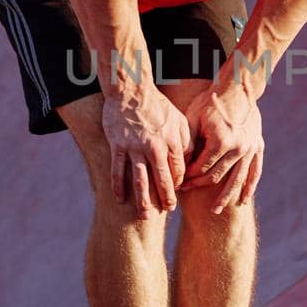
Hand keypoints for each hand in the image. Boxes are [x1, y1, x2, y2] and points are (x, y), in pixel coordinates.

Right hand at [102, 88, 192, 217]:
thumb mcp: (179, 119)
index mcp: (172, 140)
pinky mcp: (118, 145)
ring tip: (145, 216)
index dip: (178, 184)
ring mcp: (135, 147)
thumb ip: (185, 140)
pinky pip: (118, 170)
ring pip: (140, 180)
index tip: (176, 193)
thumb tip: (188, 162)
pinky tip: (119, 200)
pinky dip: (118, 187)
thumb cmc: (157, 105)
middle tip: (167, 211)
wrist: (131, 90)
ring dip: (143, 201)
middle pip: (162, 179)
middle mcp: (155, 146)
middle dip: (166, 198)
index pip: (178, 170)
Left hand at [180, 82, 263, 212]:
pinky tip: (243, 200)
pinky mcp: (258, 146)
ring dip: (226, 196)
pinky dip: (249, 186)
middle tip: (188, 192)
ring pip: (237, 179)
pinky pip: (255, 171)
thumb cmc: (210, 101)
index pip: (201, 168)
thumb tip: (179, 166)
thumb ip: (187, 143)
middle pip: (217, 176)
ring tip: (217, 211)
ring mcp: (250, 148)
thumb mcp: (193, 118)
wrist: (237, 87)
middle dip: (200, 185)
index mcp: (220, 141)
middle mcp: (238, 148)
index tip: (178, 182)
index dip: (188, 177)